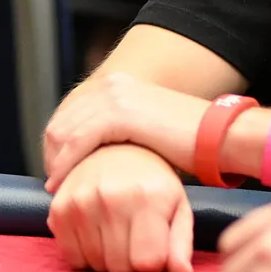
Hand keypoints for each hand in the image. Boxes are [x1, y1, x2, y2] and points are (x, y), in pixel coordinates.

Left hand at [43, 73, 206, 190]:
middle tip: (55, 183)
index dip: (58, 144)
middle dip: (53, 154)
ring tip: (57, 187)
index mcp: (117, 84)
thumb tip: (100, 153)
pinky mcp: (120, 114)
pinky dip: (64, 164)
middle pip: (61, 121)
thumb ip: (121, 132)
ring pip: (64, 131)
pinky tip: (62, 183)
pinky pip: (77, 141)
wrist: (217, 135)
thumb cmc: (189, 141)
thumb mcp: (147, 127)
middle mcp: (112, 84)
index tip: (59, 170)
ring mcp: (115, 97)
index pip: (70, 112)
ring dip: (55, 161)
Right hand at [47, 144, 194, 271]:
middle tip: (135, 241)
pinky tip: (97, 235)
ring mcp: (81, 203)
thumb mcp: (177, 206)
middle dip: (131, 264)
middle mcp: (112, 198)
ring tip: (117, 234)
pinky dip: (86, 256)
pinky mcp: (58, 209)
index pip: (147, 263)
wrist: (113, 148)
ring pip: (96, 266)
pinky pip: (72, 259)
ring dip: (108, 260)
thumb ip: (181, 243)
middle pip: (120, 269)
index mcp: (148, 197)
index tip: (155, 249)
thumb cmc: (152, 182)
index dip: (154, 264)